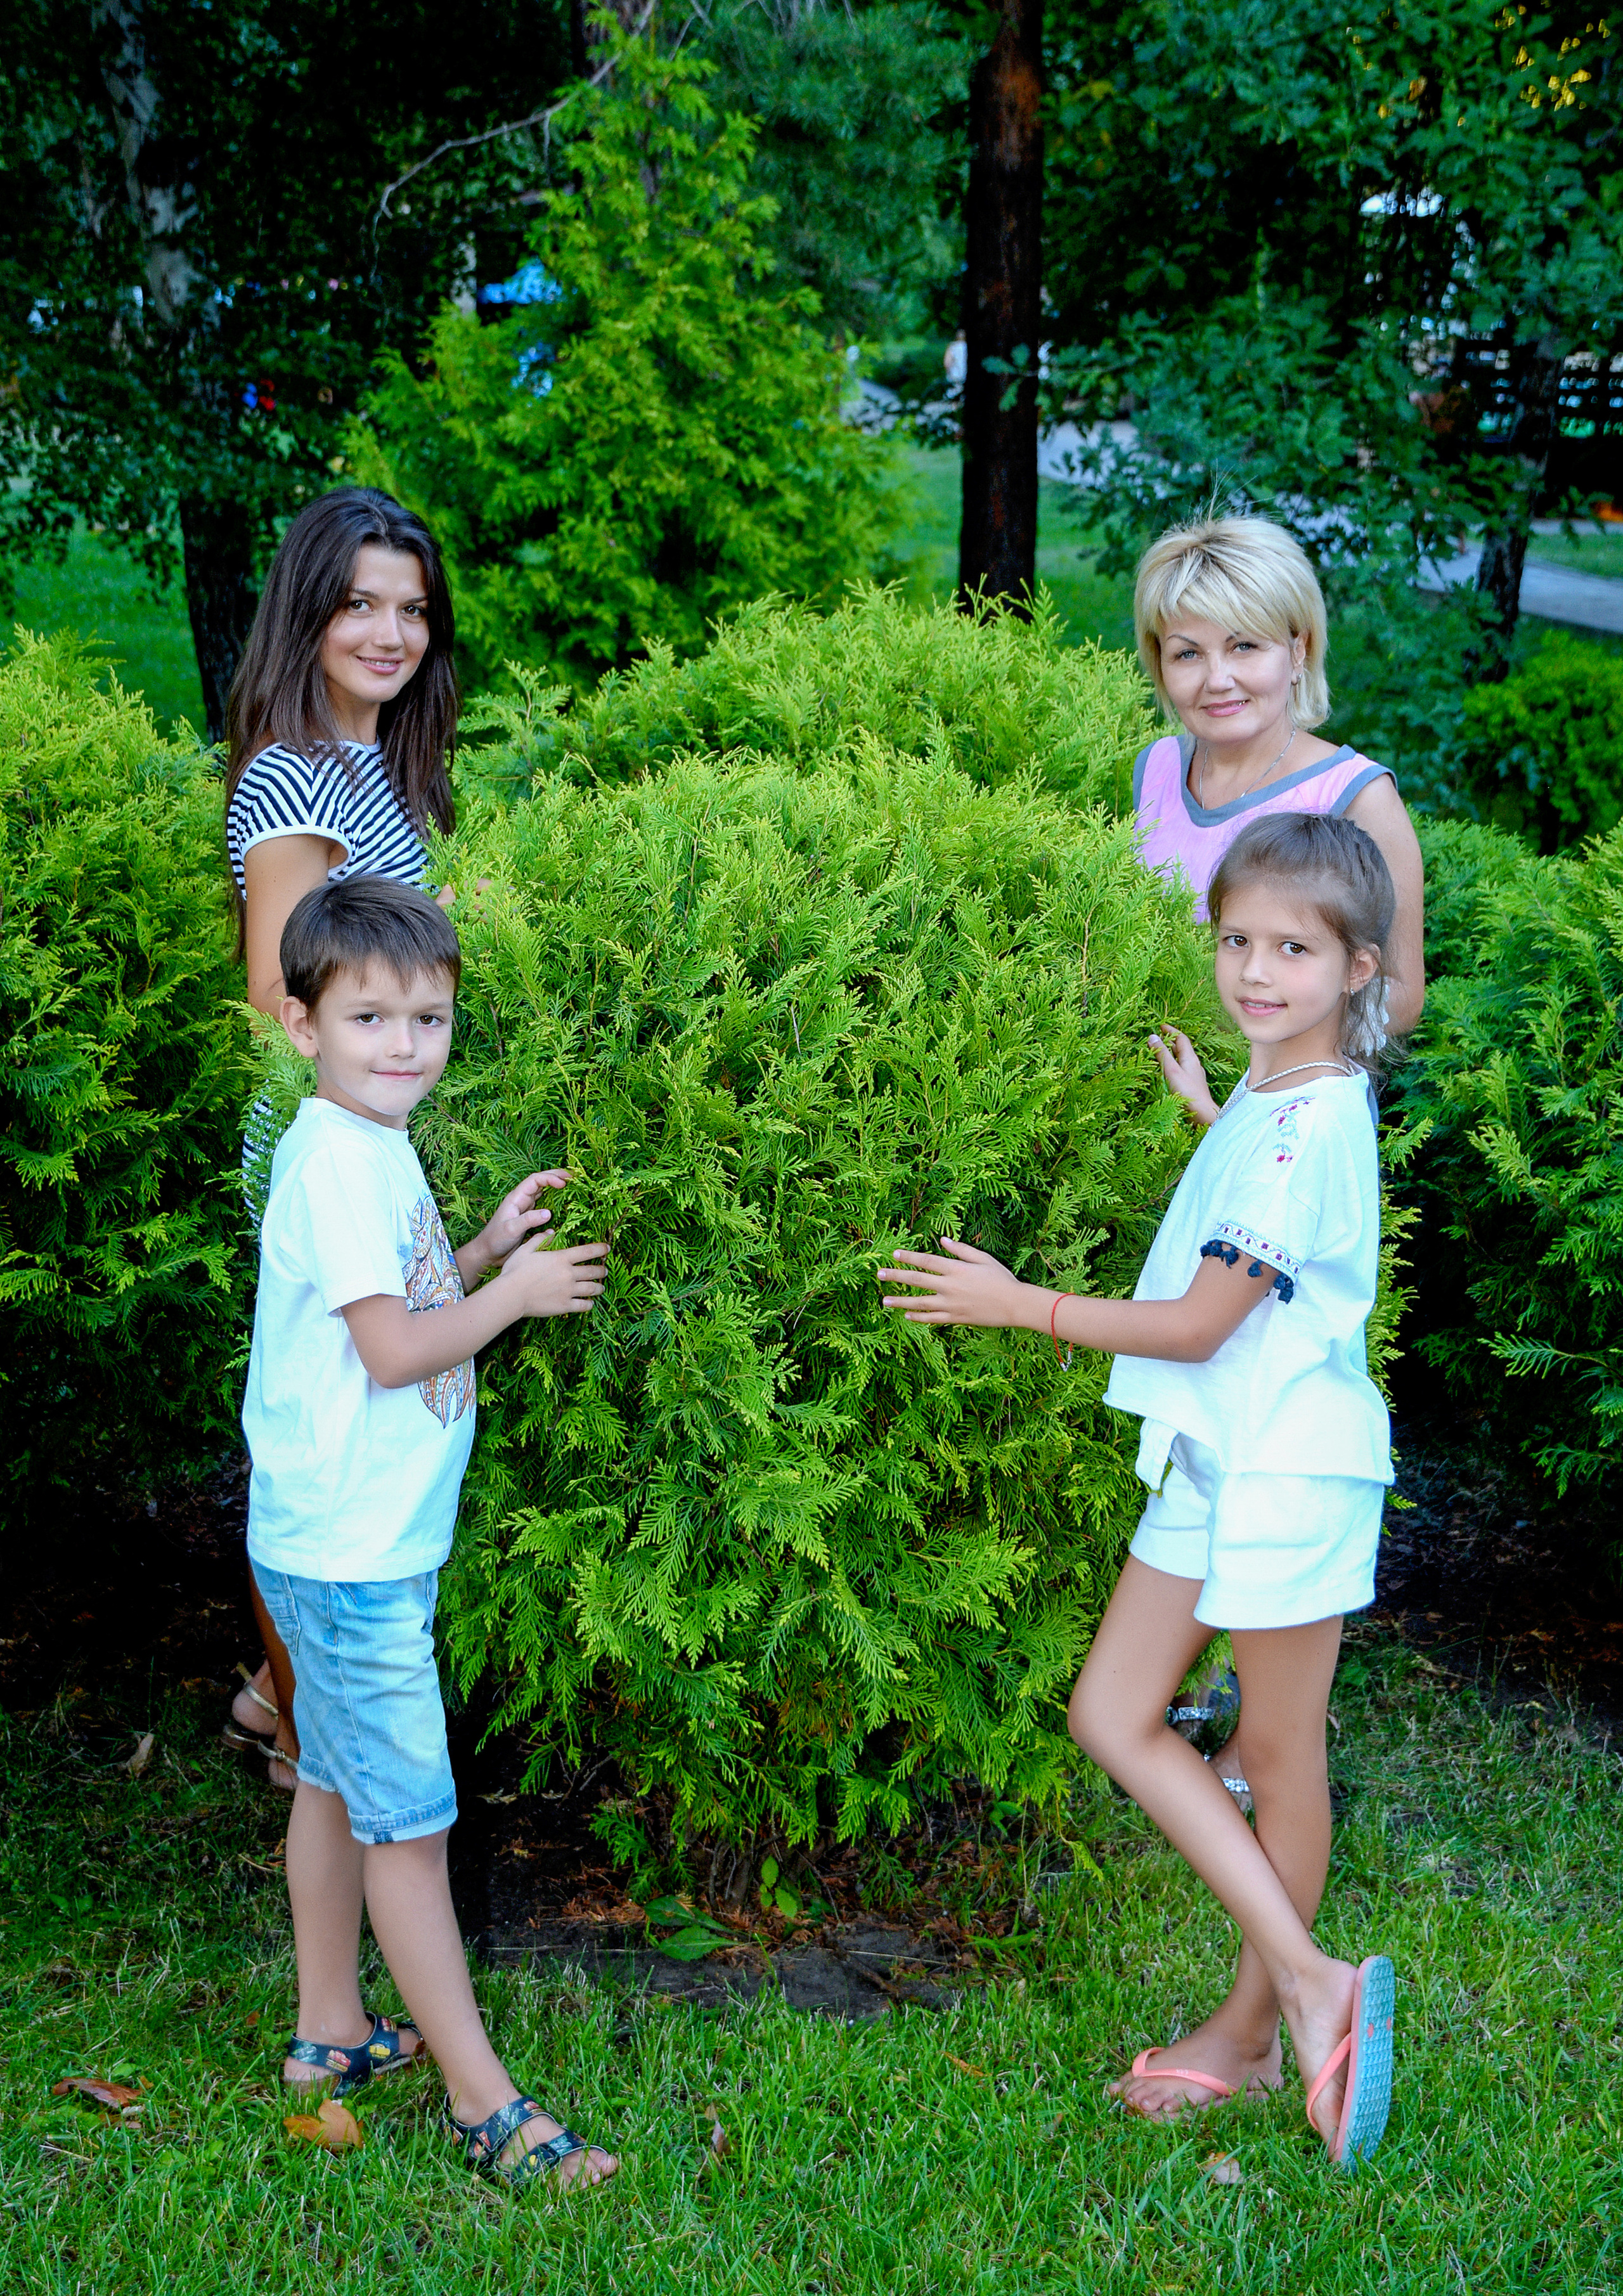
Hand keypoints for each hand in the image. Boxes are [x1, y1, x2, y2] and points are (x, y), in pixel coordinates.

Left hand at [471, 1170, 571, 1271]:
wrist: (488, 1253)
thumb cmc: (495, 1239)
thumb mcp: (511, 1229)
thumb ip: (528, 1220)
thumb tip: (548, 1213)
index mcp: (516, 1198)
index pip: (535, 1180)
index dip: (550, 1178)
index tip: (564, 1184)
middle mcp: (522, 1200)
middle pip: (541, 1181)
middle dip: (557, 1176)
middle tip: (574, 1177)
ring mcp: (526, 1208)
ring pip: (544, 1191)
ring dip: (557, 1186)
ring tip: (573, 1185)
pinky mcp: (530, 1218)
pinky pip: (545, 1204)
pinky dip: (556, 1201)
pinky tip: (565, 1203)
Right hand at [492, 1231, 608, 1318]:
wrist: (511, 1295)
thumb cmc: (515, 1271)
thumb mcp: (525, 1249)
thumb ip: (540, 1239)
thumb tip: (551, 1232)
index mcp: (561, 1258)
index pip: (588, 1251)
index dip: (600, 1249)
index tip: (607, 1248)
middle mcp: (569, 1274)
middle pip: (594, 1271)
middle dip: (602, 1270)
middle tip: (605, 1270)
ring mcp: (568, 1291)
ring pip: (592, 1288)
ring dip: (599, 1287)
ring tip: (601, 1287)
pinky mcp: (565, 1306)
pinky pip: (584, 1305)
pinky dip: (589, 1304)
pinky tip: (590, 1303)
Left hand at [876, 1238, 1033, 1327]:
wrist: (1015, 1305)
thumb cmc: (1002, 1279)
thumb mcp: (983, 1259)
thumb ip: (961, 1249)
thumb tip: (942, 1239)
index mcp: (956, 1269)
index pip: (926, 1260)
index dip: (909, 1257)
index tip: (894, 1254)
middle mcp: (950, 1286)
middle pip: (917, 1279)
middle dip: (896, 1276)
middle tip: (880, 1274)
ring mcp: (951, 1304)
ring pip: (919, 1302)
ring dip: (900, 1300)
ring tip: (884, 1300)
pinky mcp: (956, 1318)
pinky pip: (932, 1318)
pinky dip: (918, 1317)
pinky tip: (907, 1315)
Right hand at [1149, 1030, 1219, 1125]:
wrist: (1202, 1114)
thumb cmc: (1187, 1092)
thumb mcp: (1171, 1070)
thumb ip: (1162, 1054)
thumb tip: (1152, 1036)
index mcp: (1190, 1058)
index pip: (1181, 1038)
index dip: (1171, 1030)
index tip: (1160, 1026)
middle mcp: (1194, 1065)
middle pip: (1182, 1048)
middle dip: (1170, 1041)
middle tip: (1158, 1038)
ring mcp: (1194, 1076)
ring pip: (1182, 1060)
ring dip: (1171, 1054)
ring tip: (1160, 1053)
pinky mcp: (1192, 1086)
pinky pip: (1182, 1070)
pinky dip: (1173, 1066)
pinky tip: (1169, 1072)